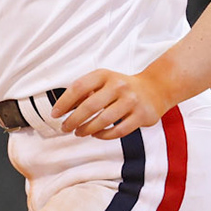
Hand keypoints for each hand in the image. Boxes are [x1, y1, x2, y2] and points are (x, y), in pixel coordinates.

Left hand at [54, 68, 173, 140]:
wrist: (155, 88)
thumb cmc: (122, 87)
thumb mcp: (104, 81)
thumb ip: (86, 92)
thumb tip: (64, 109)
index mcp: (105, 75)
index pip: (79, 87)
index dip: (64, 102)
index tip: (55, 114)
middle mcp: (119, 86)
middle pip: (90, 106)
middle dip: (73, 120)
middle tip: (65, 128)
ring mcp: (131, 101)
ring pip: (103, 120)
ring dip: (87, 129)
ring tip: (79, 132)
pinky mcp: (141, 116)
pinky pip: (118, 131)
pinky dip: (104, 135)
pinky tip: (97, 134)